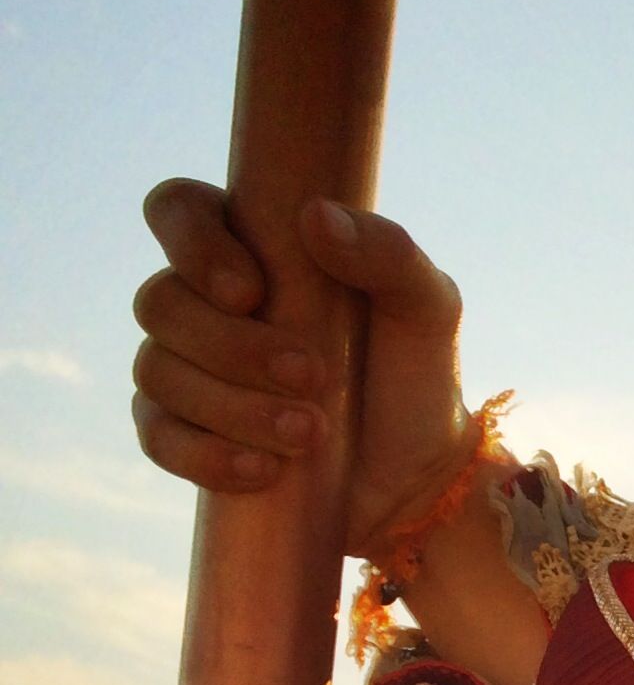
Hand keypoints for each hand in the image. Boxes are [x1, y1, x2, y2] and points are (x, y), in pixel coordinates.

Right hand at [130, 179, 477, 559]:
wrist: (414, 475)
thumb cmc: (415, 374)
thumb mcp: (426, 308)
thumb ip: (388, 253)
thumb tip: (316, 215)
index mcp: (253, 251)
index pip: (180, 209)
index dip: (193, 242)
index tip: (252, 292)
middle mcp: (204, 304)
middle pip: (160, 302)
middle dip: (233, 346)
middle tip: (313, 376)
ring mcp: (184, 370)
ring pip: (157, 370)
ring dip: (235, 406)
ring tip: (311, 433)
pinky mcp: (182, 435)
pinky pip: (156, 437)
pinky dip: (206, 455)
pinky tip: (263, 470)